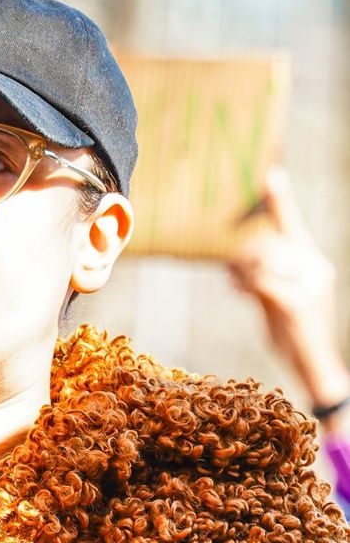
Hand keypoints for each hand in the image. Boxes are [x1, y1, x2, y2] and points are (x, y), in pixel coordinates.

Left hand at [229, 167, 346, 412]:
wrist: (315, 368)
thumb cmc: (293, 336)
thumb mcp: (274, 303)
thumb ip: (260, 281)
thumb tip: (233, 266)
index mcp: (313, 264)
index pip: (294, 227)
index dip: (281, 201)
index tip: (271, 174)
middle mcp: (314, 269)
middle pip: (271, 241)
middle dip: (244, 250)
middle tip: (228, 261)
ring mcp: (307, 286)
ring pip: (263, 259)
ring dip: (241, 267)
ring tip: (233, 278)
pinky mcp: (295, 304)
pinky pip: (260, 282)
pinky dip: (244, 284)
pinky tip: (237, 288)